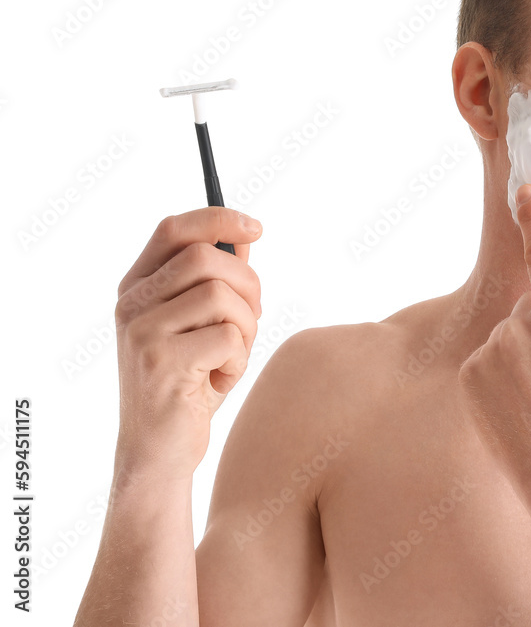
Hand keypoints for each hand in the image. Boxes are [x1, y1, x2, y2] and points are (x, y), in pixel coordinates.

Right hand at [114, 207, 262, 481]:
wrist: (158, 453)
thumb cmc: (188, 384)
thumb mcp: (201, 325)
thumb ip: (217, 280)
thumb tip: (244, 236)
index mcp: (137, 287)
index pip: (174, 229)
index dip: (218, 219)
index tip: (256, 228)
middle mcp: (131, 304)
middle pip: (207, 258)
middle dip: (248, 285)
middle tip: (252, 318)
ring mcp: (142, 332)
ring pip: (221, 295)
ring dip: (246, 326)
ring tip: (232, 354)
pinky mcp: (161, 363)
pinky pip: (228, 337)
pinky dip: (238, 359)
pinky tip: (219, 379)